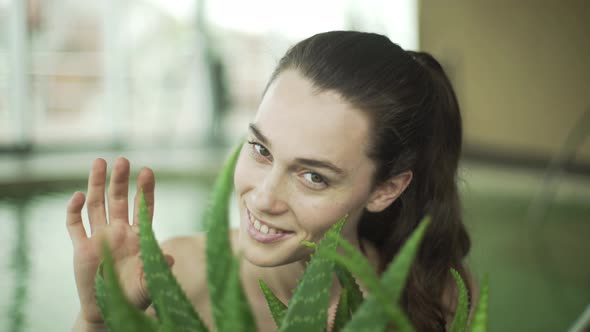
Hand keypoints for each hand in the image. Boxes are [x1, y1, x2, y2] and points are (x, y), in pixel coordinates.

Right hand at [66, 157, 172, 324]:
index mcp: (138, 236)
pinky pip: (75, 225)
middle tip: (123, 160)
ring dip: (97, 184)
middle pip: (118, 200)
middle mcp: (119, 231)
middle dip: (120, 180)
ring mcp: (99, 237)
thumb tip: (170, 257)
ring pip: (97, 205)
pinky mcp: (81, 248)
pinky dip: (74, 210)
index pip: (143, 207)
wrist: (107, 308)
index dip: (145, 190)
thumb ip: (157, 270)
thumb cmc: (133, 295)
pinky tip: (77, 195)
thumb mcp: (149, 284)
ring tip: (99, 162)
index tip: (147, 171)